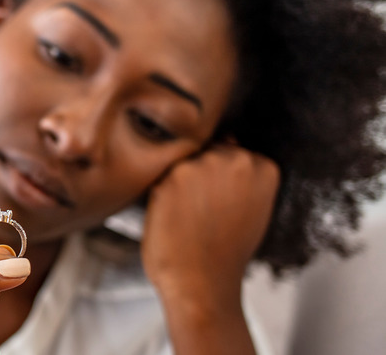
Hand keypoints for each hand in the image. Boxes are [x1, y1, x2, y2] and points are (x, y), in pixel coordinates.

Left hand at [140, 143, 278, 353]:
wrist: (202, 283)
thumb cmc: (225, 252)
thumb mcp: (251, 207)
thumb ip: (242, 175)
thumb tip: (228, 140)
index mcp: (263, 166)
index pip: (231, 152)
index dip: (219, 179)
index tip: (219, 203)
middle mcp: (236, 158)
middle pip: (206, 151)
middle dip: (199, 176)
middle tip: (200, 212)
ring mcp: (203, 164)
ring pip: (182, 162)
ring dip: (178, 183)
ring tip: (187, 216)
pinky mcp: (171, 176)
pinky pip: (160, 176)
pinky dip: (161, 195)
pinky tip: (172, 218)